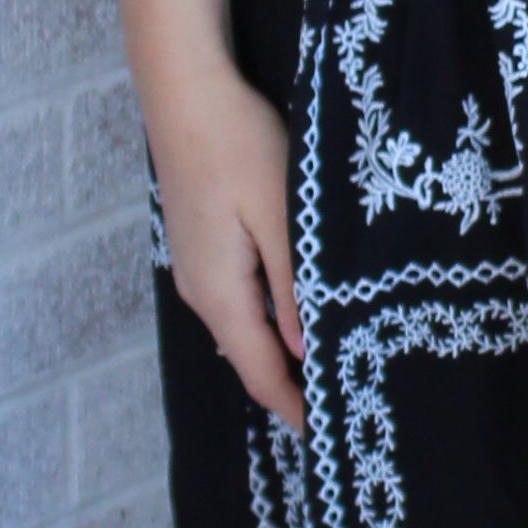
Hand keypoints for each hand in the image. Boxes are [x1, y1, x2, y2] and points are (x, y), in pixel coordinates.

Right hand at [146, 55, 304, 429]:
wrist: (185, 91)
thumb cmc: (238, 145)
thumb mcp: (282, 217)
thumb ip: (295, 289)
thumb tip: (307, 352)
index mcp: (220, 292)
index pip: (260, 372)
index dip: (294, 407)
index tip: (330, 435)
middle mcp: (199, 289)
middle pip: (249, 356)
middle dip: (291, 385)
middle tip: (342, 403)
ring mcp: (194, 266)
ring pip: (242, 327)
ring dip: (279, 352)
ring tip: (327, 367)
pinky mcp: (199, 243)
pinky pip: (236, 299)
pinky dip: (265, 320)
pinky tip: (295, 314)